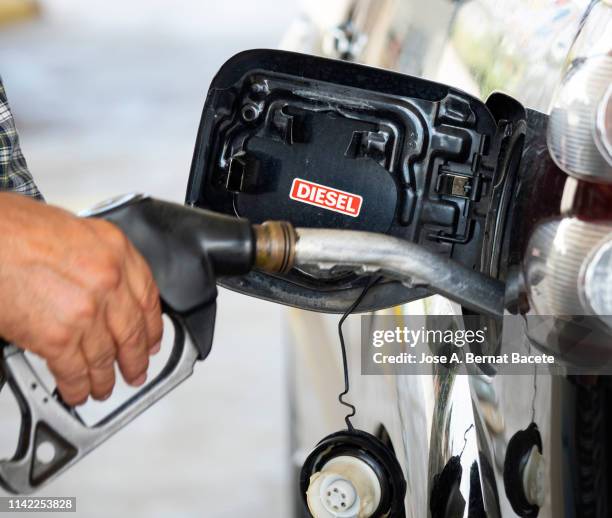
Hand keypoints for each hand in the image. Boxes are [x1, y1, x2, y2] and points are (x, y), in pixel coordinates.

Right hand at [0, 193, 162, 404]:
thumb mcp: (75, 233)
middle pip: (132, 331)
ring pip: (105, 356)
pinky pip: (74, 370)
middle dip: (135, 358)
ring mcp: (86, 310)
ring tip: (105, 387)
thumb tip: (108, 290)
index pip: (148, 297)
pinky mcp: (57, 336)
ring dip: (105, 377)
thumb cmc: (15, 231)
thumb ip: (99, 262)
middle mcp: (108, 280)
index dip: (152, 325)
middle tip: (136, 371)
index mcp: (115, 251)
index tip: (152, 339)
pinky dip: (77, 387)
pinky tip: (77, 391)